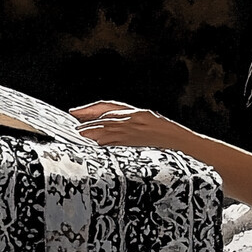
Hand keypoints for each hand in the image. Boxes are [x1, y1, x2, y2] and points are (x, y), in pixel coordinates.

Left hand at [68, 100, 188, 149]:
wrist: (177, 140)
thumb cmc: (163, 129)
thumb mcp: (145, 116)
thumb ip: (126, 115)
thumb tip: (105, 118)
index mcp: (134, 111)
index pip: (107, 106)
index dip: (90, 108)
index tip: (76, 111)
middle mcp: (132, 120)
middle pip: (104, 119)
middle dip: (87, 122)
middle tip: (74, 127)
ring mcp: (132, 133)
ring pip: (107, 130)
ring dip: (92, 132)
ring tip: (80, 135)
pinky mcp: (134, 144)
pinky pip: (115, 143)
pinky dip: (103, 143)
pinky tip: (95, 145)